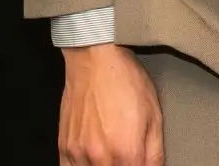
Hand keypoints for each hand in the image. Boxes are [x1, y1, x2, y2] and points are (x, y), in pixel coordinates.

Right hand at [59, 44, 163, 165]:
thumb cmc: (127, 83)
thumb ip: (155, 151)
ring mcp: (78, 154)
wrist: (95, 62)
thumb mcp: (154, 115)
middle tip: (128, 156)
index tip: (141, 162)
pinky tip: (93, 161)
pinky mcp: (64, 147)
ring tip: (113, 157)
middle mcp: (100, 158)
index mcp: (126, 151)